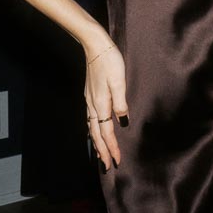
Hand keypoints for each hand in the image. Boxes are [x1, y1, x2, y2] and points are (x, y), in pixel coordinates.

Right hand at [84, 41, 128, 171]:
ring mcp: (90, 100)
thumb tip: (122, 121)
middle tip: (107, 166)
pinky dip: (93, 130)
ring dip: (97, 142)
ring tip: (101, 154)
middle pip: (96, 134)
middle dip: (102, 151)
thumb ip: (121, 102)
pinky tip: (96, 130)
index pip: (107, 133)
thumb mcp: (119, 81)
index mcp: (101, 104)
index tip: (117, 162)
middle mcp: (93, 105)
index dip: (112, 148)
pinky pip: (91, 119)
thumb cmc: (110, 61)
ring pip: (91, 128)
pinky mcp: (90, 95)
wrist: (95, 46)